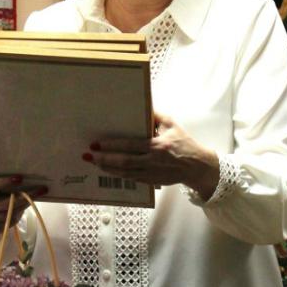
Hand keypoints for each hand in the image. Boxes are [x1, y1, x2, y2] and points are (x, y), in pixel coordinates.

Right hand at [0, 176, 45, 233]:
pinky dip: (18, 214)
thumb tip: (22, 178)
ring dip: (23, 206)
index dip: (4, 182)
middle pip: (4, 204)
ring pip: (9, 214)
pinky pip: (9, 222)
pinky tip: (23, 207)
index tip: (20, 178)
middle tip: (40, 190)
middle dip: (24, 197)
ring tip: (34, 198)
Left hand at [84, 112, 219, 196]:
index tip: (98, 143)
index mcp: (158, 146)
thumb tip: (143, 104)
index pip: (130, 146)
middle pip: (124, 162)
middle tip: (89, 155)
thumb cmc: (184, 142)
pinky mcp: (152, 181)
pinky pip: (131, 179)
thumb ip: (156, 115)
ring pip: (125, 173)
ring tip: (94, 163)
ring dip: (108, 168)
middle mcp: (153, 161)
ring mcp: (152, 173)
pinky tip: (108, 170)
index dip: (112, 146)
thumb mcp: (172, 125)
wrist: (197, 166)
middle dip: (104, 159)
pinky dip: (118, 175)